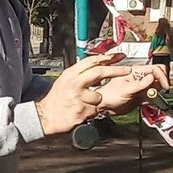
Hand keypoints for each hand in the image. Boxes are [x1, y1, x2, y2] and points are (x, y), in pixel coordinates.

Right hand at [34, 53, 169, 135]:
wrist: (45, 116)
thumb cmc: (55, 99)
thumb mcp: (64, 81)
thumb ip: (79, 74)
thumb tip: (96, 67)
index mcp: (71, 74)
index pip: (91, 61)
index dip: (107, 58)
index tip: (119, 56)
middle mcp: (74, 84)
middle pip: (99, 72)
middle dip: (116, 70)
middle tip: (128, 70)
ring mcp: (78, 98)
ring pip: (98, 96)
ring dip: (96, 101)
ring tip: (84, 104)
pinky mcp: (81, 111)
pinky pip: (94, 110)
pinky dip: (91, 112)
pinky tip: (80, 112)